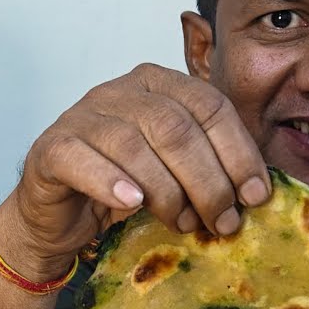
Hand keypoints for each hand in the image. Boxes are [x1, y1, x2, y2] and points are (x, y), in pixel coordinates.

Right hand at [0, 63, 270, 275]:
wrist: (58, 220)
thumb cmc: (122, 193)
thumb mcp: (174, 174)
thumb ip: (209, 167)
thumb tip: (256, 191)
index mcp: (157, 84)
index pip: (209, 105)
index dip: (238, 151)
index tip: (255, 195)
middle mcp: (118, 91)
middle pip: (175, 127)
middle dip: (207, 179)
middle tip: (222, 220)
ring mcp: (81, 117)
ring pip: (134, 145)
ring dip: (167, 192)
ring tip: (183, 223)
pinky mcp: (51, 148)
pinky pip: (83, 160)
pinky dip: (111, 183)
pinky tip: (132, 204)